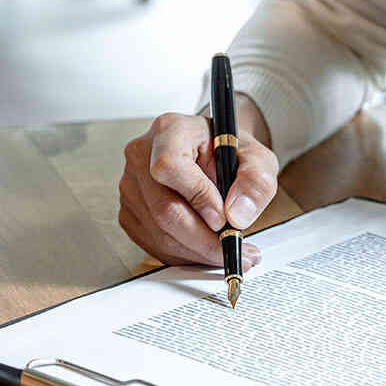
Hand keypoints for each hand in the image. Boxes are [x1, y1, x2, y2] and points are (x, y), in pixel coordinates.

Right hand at [119, 94, 277, 265]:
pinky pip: (153, 243)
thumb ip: (256, 181)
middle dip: (203, 239)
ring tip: (227, 249)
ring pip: (159, 233)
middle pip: (163, 209)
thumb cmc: (227, 152)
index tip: (223, 217)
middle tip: (234, 247)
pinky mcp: (129, 212)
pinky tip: (204, 248)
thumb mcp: (257, 158)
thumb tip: (237, 215)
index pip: (170, 166)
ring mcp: (130, 186)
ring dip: (197, 251)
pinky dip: (183, 254)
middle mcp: (141, 156)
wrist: (211, 155)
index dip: (197, 197)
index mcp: (170, 131)